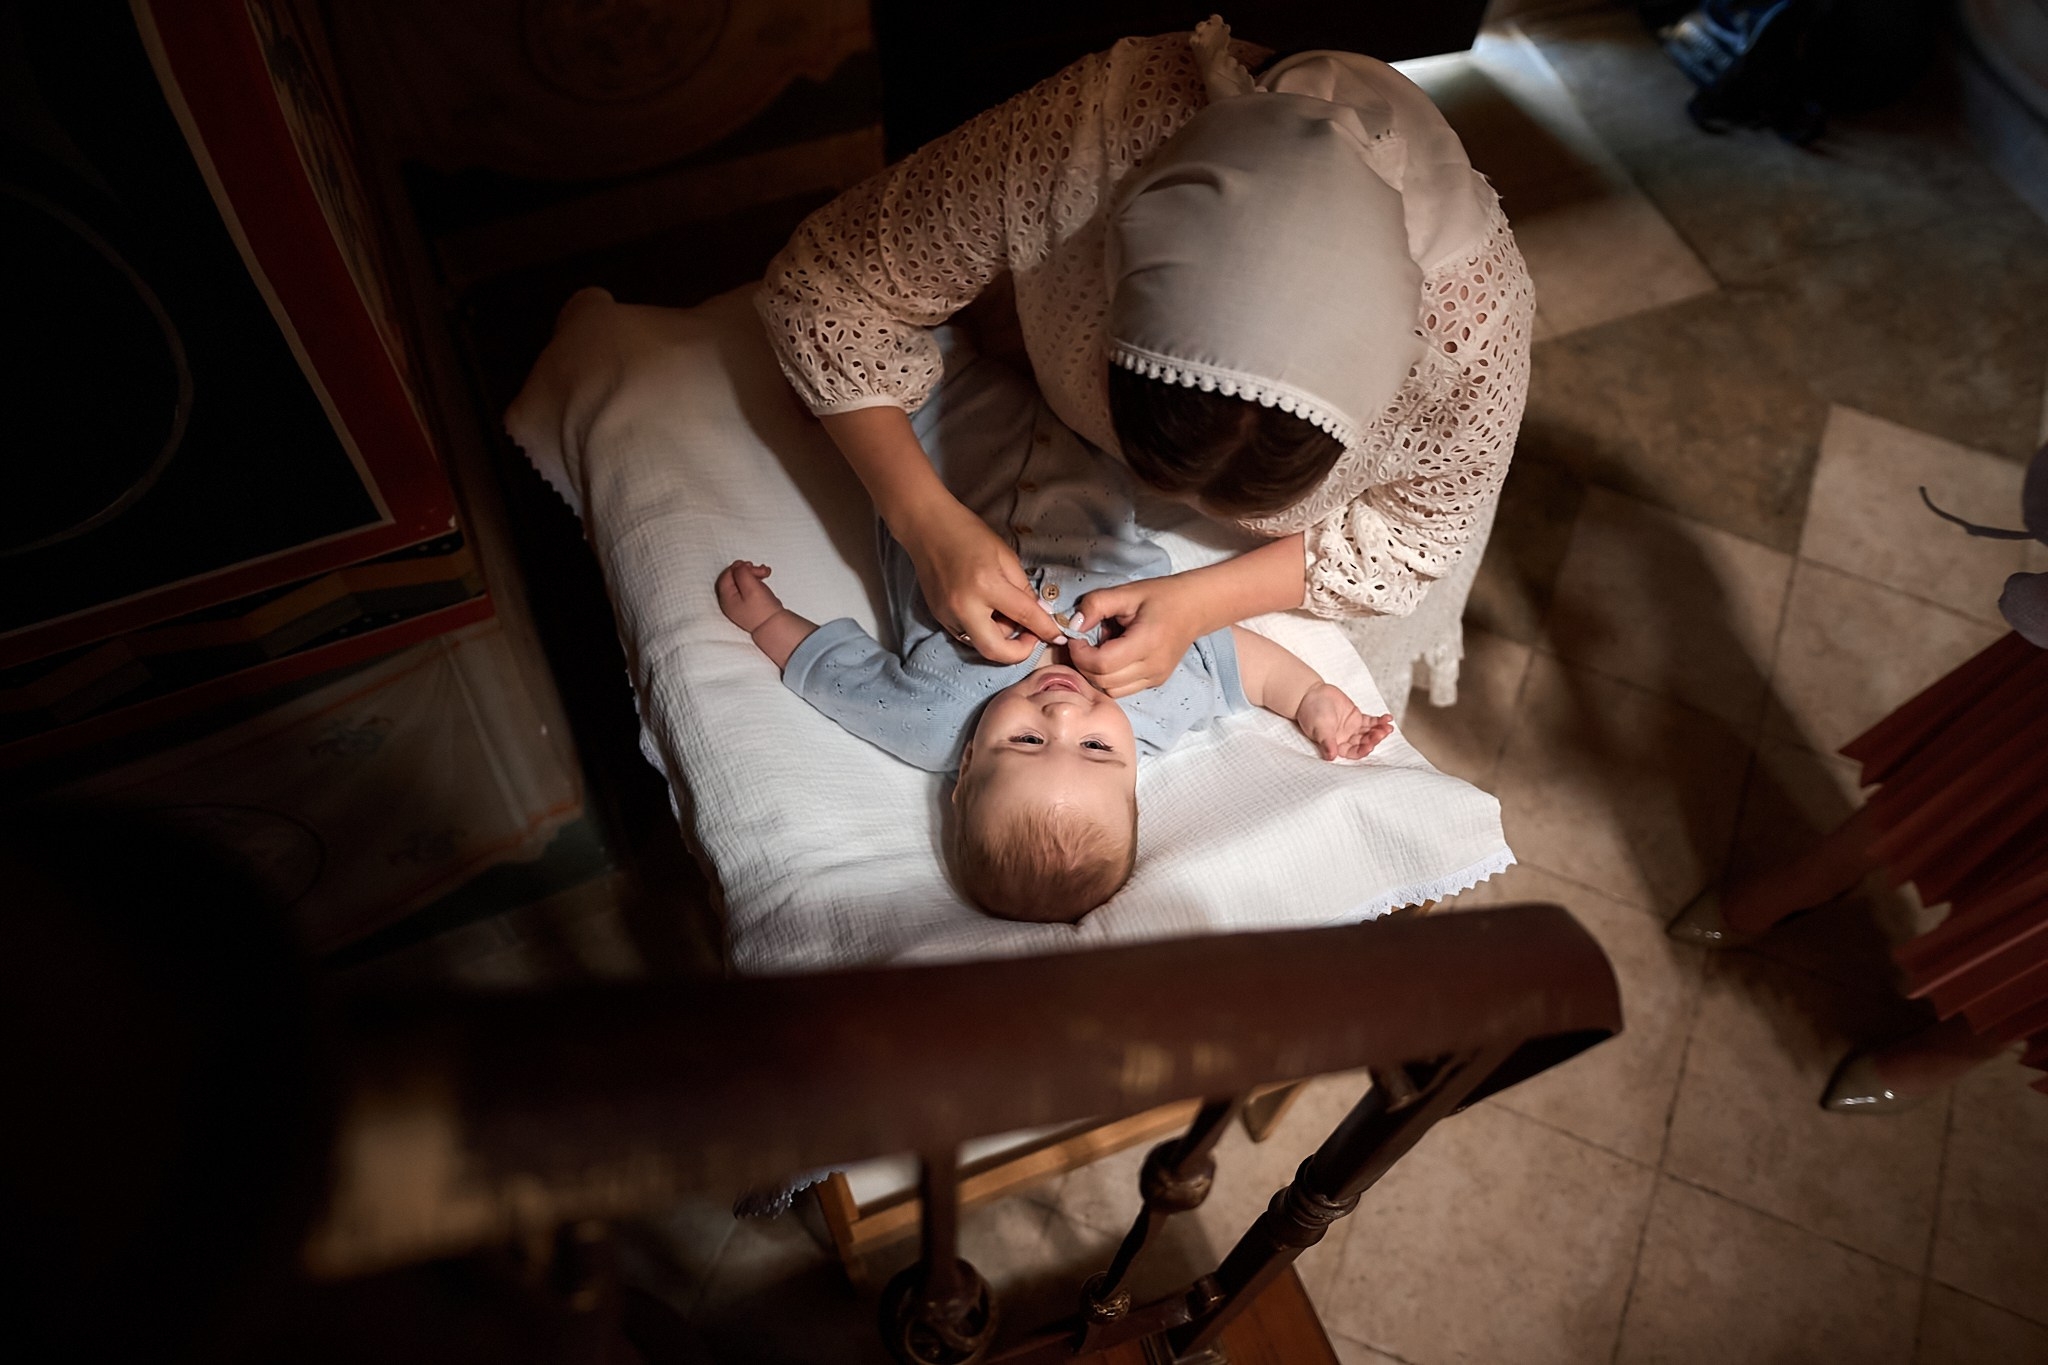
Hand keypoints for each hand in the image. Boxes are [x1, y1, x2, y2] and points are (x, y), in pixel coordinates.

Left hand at [716, 560, 784, 632]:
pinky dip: (755, 582)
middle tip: (761, 570)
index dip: (738, 567)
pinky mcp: (747, 606)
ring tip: (766, 574)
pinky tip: (764, 580)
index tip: (751, 565)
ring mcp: (738, 605)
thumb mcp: (751, 587)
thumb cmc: (763, 609)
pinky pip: (747, 589)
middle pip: (733, 578)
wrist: (775, 626)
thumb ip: (742, 573)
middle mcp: (729, 602)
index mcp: (726, 598)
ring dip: (753, 575)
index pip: (726, 575)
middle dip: (748, 570)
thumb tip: (739, 566)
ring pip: (741, 582)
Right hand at [901, 500, 1061, 663]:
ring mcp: (948, 614)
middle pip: (995, 650)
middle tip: (1031, 637)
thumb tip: (1038, 613)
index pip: (1024, 616)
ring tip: (1005, 612)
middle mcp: (964, 605)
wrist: (926, 527)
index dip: (1046, 630)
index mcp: (986, 585)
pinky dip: (983, 630)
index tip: (1059, 637)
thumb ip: (1023, 588)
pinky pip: (967, 635)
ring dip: (1000, 637)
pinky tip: (988, 612)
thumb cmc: (967, 533)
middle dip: (1019, 652)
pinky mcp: (939, 616)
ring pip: (981, 644)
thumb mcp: (1005, 555)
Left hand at [1066, 573, 1205, 696]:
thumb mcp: (1127, 592)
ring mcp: (1155, 678)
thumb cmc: (1161, 597)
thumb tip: (1074, 625)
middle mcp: (1153, 666)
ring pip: (1111, 691)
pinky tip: (1112, 658)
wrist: (1195, 608)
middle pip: (1103, 681)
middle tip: (1083, 643)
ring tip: (1100, 650)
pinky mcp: (1155, 682)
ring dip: (1095, 674)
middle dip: (1084, 664)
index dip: (1081, 654)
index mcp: (1147, 642)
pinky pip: (1122, 690)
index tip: (1076, 638)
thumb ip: (1096, 604)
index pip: (1102, 663)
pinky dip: (1109, 678)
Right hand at [1294, 683, 1393, 760]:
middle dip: (1374, 739)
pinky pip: (1371, 721)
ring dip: (1380, 731)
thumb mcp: (1319, 728)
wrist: (1311, 694)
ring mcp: (1353, 728)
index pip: (1353, 752)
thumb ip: (1327, 742)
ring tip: (1388, 727)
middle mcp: (1346, 739)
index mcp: (1337, 745)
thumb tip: (1330, 757)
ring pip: (1370, 733)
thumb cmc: (1311, 713)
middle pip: (1364, 742)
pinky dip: (1380, 721)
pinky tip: (1388, 718)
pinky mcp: (1357, 717)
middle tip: (1381, 733)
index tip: (1370, 746)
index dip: (1362, 751)